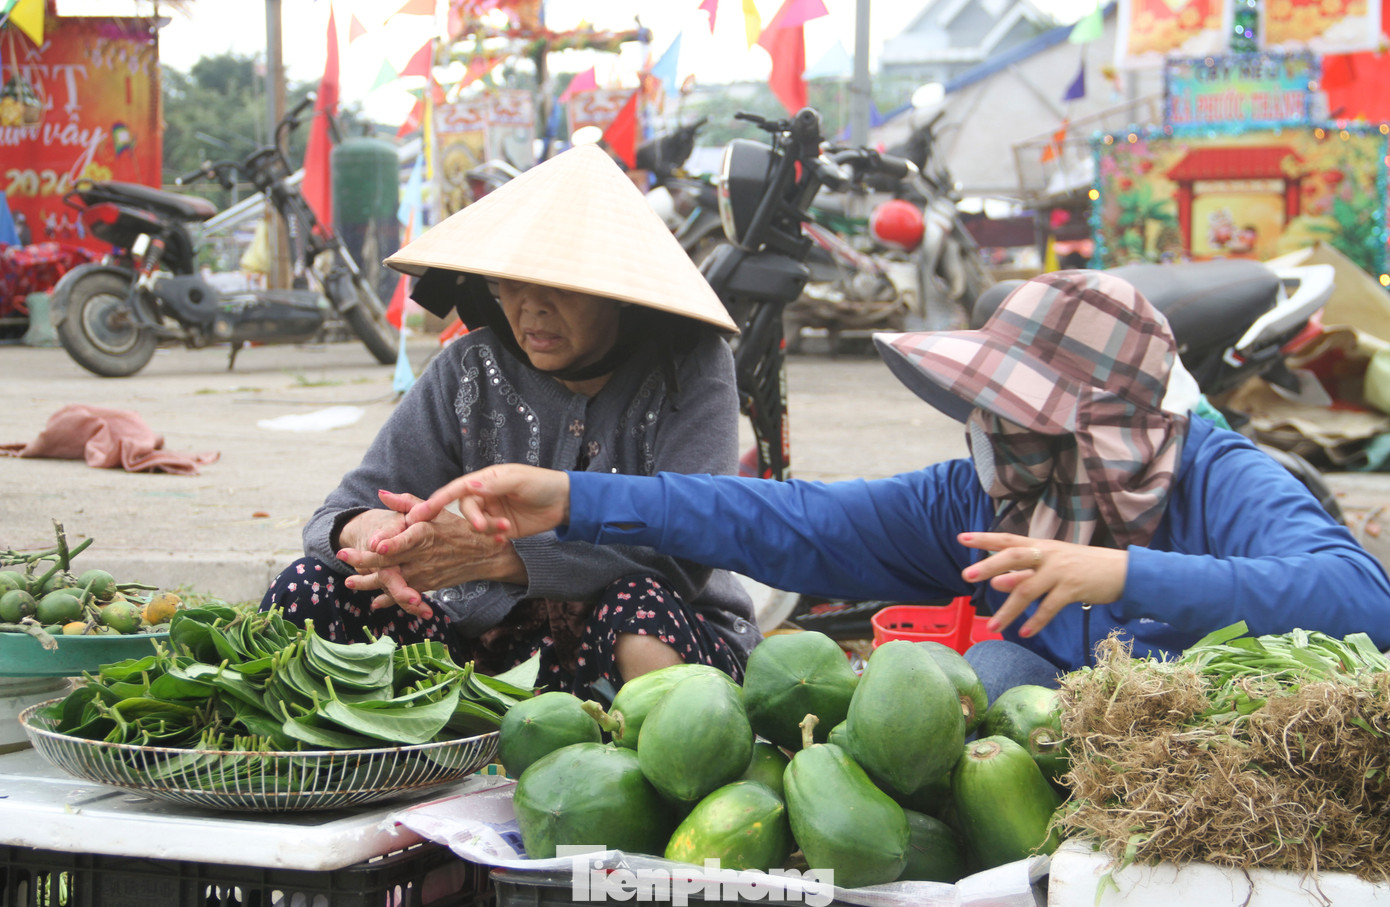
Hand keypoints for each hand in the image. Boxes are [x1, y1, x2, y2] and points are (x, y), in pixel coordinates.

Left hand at [339, 490, 525, 618]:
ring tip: (349, 581)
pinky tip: (374, 600)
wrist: (484, 554)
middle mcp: (424, 555)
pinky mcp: (427, 585)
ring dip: (369, 582)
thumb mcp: (436, 510)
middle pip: (391, 560)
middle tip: (343, 555)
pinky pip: (404, 594)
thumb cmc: (458, 528)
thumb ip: (407, 502)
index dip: (390, 543)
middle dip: (365, 559)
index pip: (405, 540)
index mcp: (426, 534)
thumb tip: (381, 494)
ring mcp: (425, 573)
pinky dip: (388, 598)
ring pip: (393, 580)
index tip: (373, 543)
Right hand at [406, 464, 571, 541]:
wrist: (564, 502)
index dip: (437, 499)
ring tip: (504, 530)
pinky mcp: (502, 527)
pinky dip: (492, 538)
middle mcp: (486, 495)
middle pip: (464, 508)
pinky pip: (488, 535)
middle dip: (471, 518)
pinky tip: (504, 540)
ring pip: (475, 523)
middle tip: (484, 526)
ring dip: (485, 529)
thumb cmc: (542, 484)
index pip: (456, 489)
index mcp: (486, 480)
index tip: (420, 513)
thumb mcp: (519, 480)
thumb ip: (495, 484)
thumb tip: (470, 487)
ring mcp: (493, 512)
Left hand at [957, 532, 1127, 638]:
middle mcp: (1047, 555)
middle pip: (1014, 556)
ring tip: (992, 626)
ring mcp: (1060, 571)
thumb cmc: (1081, 568)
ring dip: (1009, 610)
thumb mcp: (1051, 566)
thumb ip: (1025, 574)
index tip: (961, 538)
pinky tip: (1025, 632)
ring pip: (1028, 589)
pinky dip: (1036, 621)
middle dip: (989, 565)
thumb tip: (997, 583)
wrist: (1122, 571)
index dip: (985, 539)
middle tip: (966, 575)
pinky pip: (1050, 607)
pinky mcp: (1074, 588)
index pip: (1008, 539)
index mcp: (1040, 546)